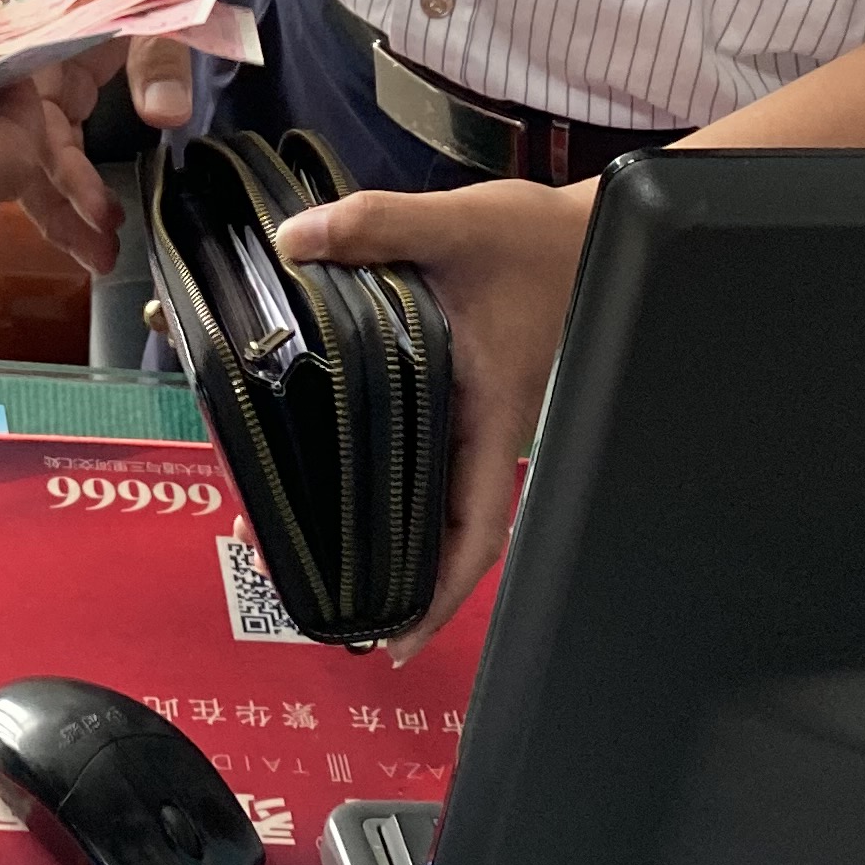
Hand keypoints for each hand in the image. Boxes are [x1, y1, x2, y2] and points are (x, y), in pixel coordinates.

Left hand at [273, 176, 596, 649]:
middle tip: (292, 579)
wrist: (581, 228)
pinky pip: (411, 445)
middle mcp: (480, 429)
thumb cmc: (539, 240)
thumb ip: (377, 226)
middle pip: (434, 525)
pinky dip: (368, 465)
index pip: (477, 527)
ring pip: (418, 489)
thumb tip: (294, 240)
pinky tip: (318, 462)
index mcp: (492, 414)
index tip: (398, 639)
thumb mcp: (457, 225)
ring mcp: (466, 414)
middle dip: (376, 566)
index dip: (444, 593)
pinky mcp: (452, 388)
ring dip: (363, 518)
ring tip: (283, 531)